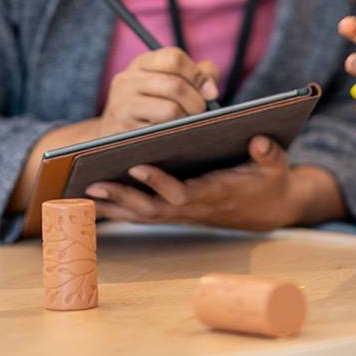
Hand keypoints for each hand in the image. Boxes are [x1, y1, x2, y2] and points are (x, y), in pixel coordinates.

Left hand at [84, 136, 297, 230]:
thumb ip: (269, 154)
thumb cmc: (269, 180)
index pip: (181, 193)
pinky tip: (93, 198)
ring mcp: (181, 212)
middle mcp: (193, 207)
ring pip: (141, 213)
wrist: (268, 207)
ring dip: (111, 204)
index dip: (158, 182)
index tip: (136, 164)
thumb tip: (259, 141)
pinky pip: (141, 212)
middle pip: (151, 208)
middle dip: (121, 196)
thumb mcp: (276, 166)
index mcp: (214, 194)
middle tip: (91, 182)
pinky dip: (117, 207)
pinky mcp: (174, 210)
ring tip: (79, 191)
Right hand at [97, 48, 219, 136]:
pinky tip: (173, 135)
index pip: (174, 58)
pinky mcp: (122, 129)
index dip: (197, 75)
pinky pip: (159, 131)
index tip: (211, 92)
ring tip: (187, 124)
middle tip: (201, 114)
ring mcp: (122, 105)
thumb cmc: (151, 107)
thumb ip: (197, 76)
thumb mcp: (168, 83)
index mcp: (142, 63)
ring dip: (187, 120)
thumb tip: (211, 88)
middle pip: (174, 85)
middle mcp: (127, 80)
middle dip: (196, 102)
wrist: (111, 137)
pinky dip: (173, 134)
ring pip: (170, 110)